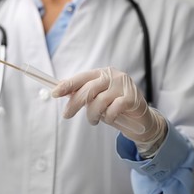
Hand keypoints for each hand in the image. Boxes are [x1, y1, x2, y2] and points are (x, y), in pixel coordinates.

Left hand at [52, 67, 166, 156]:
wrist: (139, 118)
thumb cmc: (114, 106)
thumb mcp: (96, 99)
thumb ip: (82, 94)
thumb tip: (61, 91)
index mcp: (102, 73)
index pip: (81, 77)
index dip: (67, 85)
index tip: (54, 93)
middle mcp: (113, 76)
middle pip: (88, 89)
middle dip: (74, 104)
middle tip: (66, 115)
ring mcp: (124, 86)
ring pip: (99, 101)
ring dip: (92, 115)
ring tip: (93, 120)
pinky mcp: (132, 98)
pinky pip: (113, 109)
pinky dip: (108, 117)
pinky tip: (109, 118)